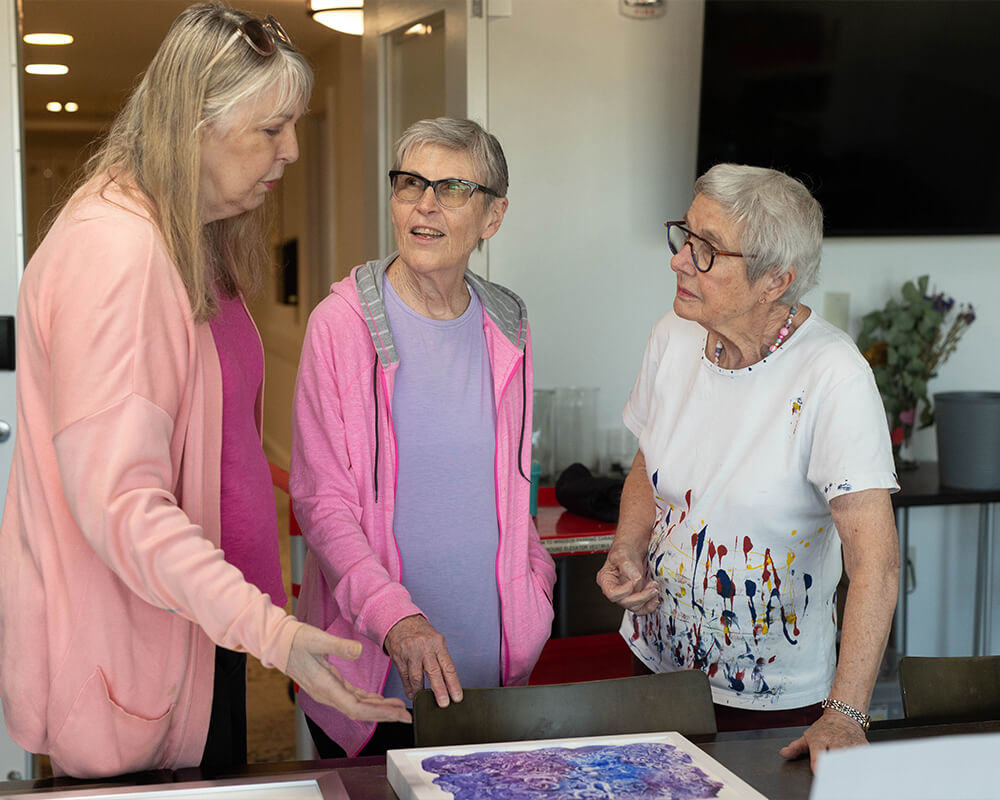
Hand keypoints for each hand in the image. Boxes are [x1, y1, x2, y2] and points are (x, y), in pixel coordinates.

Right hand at [284, 624, 411, 723]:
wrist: (279, 643)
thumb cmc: (296, 641)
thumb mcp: (318, 639)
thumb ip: (340, 646)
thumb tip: (358, 650)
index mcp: (326, 687)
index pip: (356, 708)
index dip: (379, 713)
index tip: (396, 713)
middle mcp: (328, 694)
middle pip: (360, 711)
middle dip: (384, 714)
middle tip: (405, 715)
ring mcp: (328, 691)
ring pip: (357, 706)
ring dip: (378, 708)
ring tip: (398, 708)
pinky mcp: (330, 685)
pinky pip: (352, 697)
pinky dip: (367, 700)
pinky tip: (379, 700)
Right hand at [384, 615, 462, 706]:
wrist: (399, 620)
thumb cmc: (420, 632)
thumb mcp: (435, 640)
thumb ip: (440, 659)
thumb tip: (448, 682)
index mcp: (437, 643)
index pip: (448, 667)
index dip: (453, 684)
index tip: (457, 697)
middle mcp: (424, 648)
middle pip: (434, 673)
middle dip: (440, 690)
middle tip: (444, 703)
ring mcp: (410, 653)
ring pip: (417, 678)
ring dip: (421, 692)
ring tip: (424, 700)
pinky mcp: (398, 658)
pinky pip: (405, 677)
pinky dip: (409, 688)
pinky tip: (413, 694)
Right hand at [596, 544, 659, 614]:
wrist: (633, 549)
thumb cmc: (624, 551)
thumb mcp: (622, 555)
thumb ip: (627, 567)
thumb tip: (635, 579)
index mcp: (606, 580)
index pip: (612, 593)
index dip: (623, 591)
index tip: (633, 582)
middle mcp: (615, 590)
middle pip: (625, 602)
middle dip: (640, 597)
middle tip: (651, 588)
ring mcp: (626, 595)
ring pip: (635, 607)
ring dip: (647, 600)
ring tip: (654, 588)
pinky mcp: (636, 596)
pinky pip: (642, 608)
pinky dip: (650, 605)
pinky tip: (655, 598)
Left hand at [779, 709, 867, 772]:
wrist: (843, 716)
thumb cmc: (825, 728)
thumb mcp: (808, 736)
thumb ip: (796, 747)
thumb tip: (784, 754)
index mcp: (820, 740)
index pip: (818, 751)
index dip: (817, 761)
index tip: (817, 770)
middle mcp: (835, 741)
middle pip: (835, 756)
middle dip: (834, 767)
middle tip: (833, 778)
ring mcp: (849, 743)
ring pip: (850, 756)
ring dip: (848, 766)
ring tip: (847, 777)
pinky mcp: (862, 746)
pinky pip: (863, 756)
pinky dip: (862, 763)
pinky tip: (861, 771)